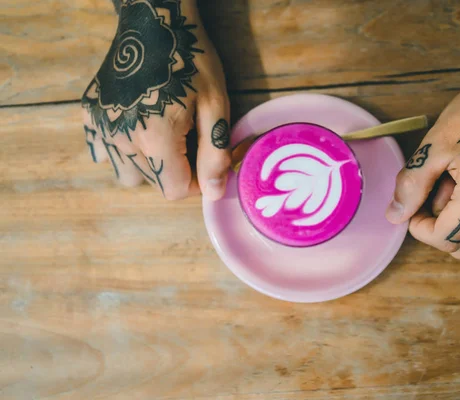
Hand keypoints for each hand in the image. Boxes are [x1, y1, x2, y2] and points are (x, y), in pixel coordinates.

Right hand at [81, 0, 229, 200]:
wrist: (154, 21)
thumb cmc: (191, 61)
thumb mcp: (215, 106)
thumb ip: (213, 154)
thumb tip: (214, 193)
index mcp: (156, 139)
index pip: (175, 190)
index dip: (196, 181)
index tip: (203, 160)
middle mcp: (123, 139)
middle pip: (153, 181)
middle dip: (175, 169)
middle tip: (187, 136)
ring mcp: (102, 128)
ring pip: (128, 173)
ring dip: (148, 165)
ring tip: (162, 134)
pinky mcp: (90, 116)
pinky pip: (105, 152)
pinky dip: (122, 149)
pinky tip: (137, 126)